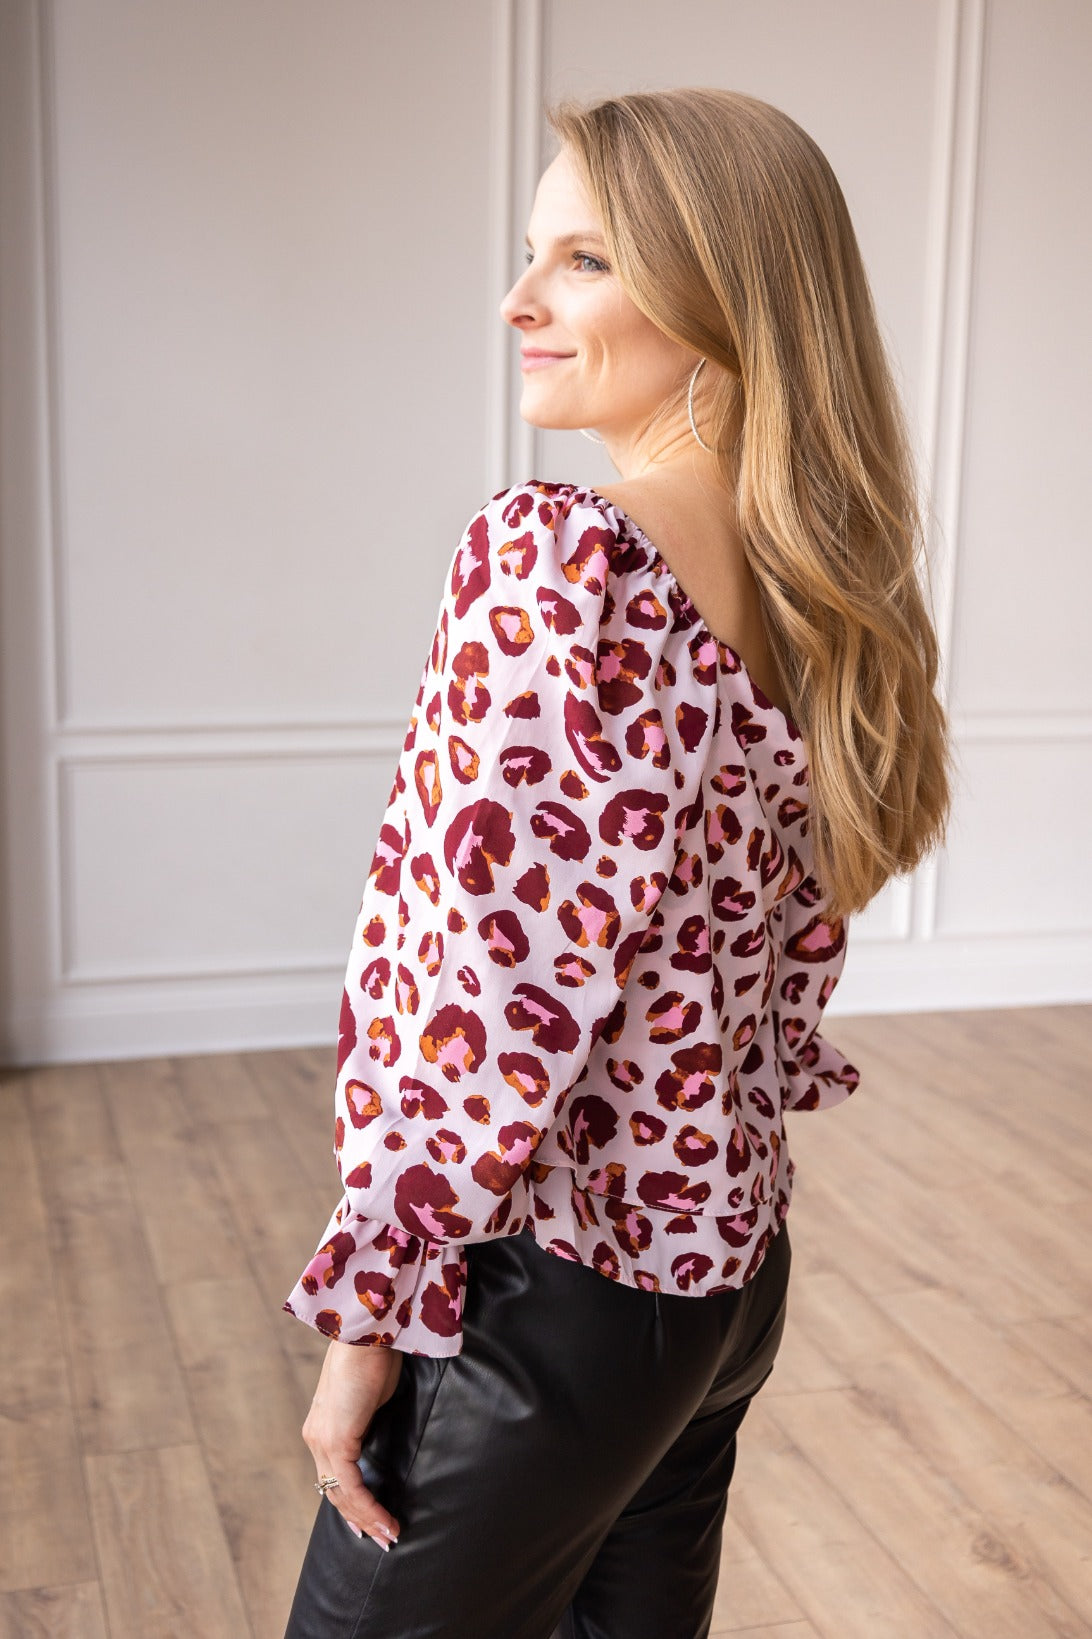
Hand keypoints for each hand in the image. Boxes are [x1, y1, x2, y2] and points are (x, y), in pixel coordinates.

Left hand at [302, 1338, 404, 1550]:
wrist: (366, 1334)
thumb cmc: (373, 1357)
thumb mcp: (369, 1399)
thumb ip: (367, 1422)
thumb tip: (375, 1435)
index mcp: (321, 1428)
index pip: (332, 1477)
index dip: (350, 1504)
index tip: (369, 1523)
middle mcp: (316, 1438)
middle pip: (334, 1492)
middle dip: (360, 1519)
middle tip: (383, 1538)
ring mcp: (323, 1440)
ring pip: (341, 1494)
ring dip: (368, 1519)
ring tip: (390, 1536)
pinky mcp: (336, 1440)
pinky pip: (352, 1487)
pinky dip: (370, 1507)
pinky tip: (387, 1520)